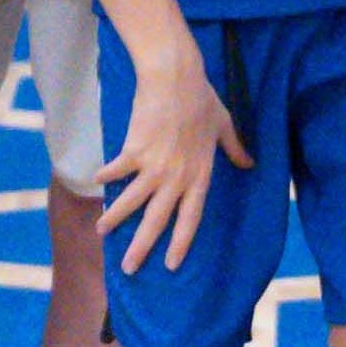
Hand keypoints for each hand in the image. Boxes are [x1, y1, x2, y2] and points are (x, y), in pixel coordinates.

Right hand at [91, 52, 247, 275]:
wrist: (176, 78)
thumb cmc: (201, 98)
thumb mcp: (224, 125)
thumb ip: (235, 149)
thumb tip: (249, 164)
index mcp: (199, 176)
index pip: (190, 219)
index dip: (180, 243)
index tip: (171, 265)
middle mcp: (176, 178)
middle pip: (157, 221)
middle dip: (141, 247)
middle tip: (129, 268)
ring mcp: (154, 167)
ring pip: (131, 202)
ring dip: (115, 218)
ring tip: (101, 232)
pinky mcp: (133, 151)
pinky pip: (116, 171)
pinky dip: (105, 176)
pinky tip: (97, 182)